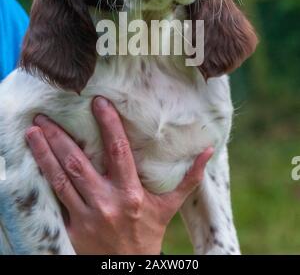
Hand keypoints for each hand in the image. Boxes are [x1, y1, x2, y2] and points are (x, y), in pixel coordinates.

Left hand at [26, 97, 212, 254]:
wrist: (129, 267)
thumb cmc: (149, 234)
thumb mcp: (170, 207)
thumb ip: (188, 179)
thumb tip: (208, 151)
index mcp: (131, 193)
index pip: (119, 151)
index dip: (108, 125)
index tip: (98, 103)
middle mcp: (107, 202)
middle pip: (78, 164)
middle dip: (59, 138)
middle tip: (44, 116)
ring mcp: (86, 216)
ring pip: (61, 180)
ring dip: (44, 155)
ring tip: (32, 133)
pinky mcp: (71, 229)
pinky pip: (54, 200)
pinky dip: (42, 180)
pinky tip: (32, 162)